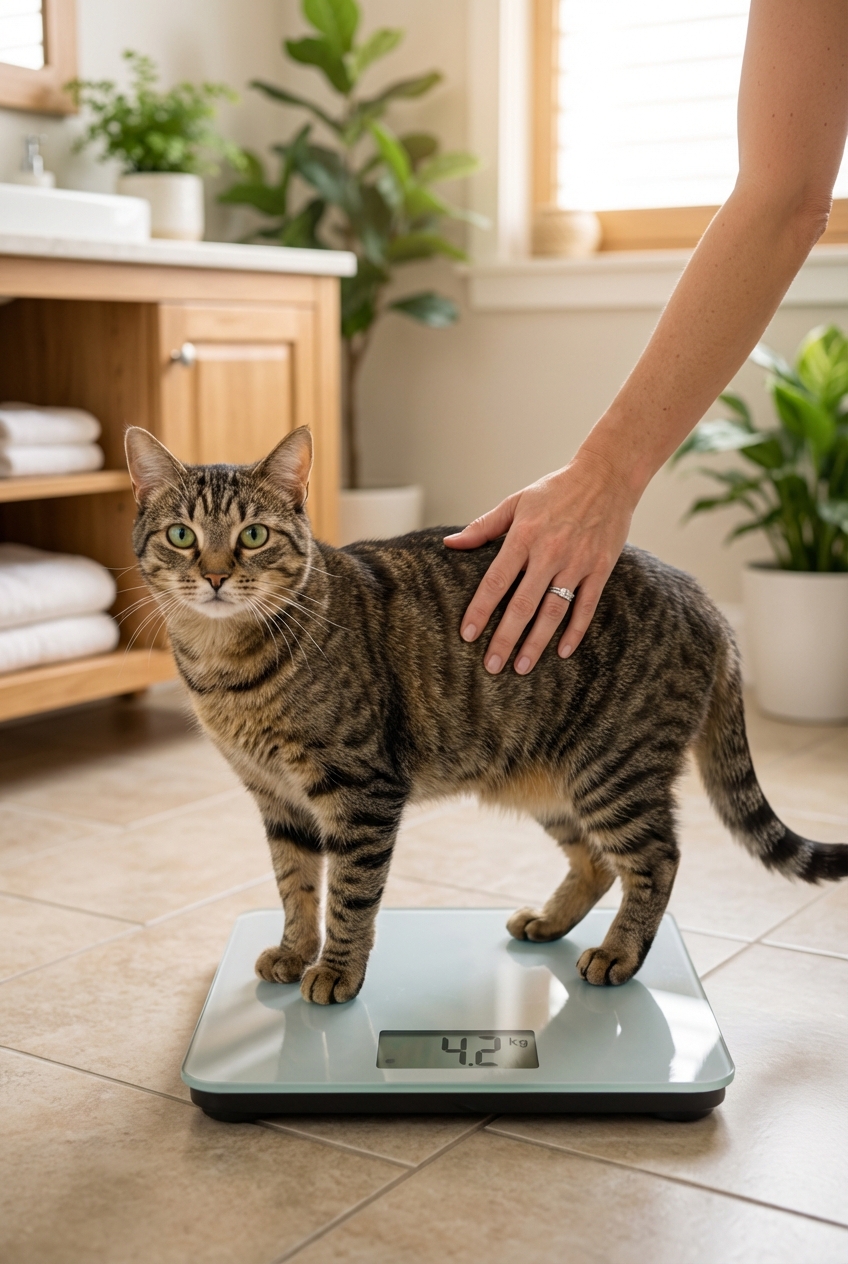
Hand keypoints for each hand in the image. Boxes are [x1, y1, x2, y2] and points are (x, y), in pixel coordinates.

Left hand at [444, 451, 635, 674]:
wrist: (607, 476)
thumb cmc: (556, 490)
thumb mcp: (516, 502)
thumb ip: (483, 526)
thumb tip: (450, 543)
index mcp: (524, 536)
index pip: (496, 580)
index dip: (481, 609)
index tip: (468, 635)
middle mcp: (550, 552)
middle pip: (523, 604)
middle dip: (506, 638)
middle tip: (492, 666)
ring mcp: (577, 563)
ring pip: (553, 611)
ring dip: (537, 642)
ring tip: (522, 666)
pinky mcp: (601, 569)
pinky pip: (586, 606)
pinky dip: (575, 631)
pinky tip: (562, 652)